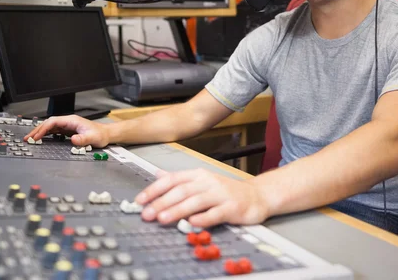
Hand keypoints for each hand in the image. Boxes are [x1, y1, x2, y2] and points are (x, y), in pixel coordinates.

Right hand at [24, 115, 108, 147]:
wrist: (106, 134)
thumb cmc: (100, 135)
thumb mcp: (92, 138)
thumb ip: (83, 139)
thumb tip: (73, 140)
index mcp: (72, 120)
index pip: (53, 122)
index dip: (43, 128)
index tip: (36, 136)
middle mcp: (68, 122)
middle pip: (49, 123)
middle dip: (37, 130)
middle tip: (28, 138)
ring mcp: (68, 126)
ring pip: (50, 127)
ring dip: (40, 132)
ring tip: (31, 139)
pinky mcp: (68, 131)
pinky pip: (54, 131)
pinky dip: (46, 134)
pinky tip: (42, 138)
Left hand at [134, 168, 269, 227]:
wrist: (257, 196)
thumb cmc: (226, 191)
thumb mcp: (202, 181)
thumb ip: (179, 179)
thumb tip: (157, 174)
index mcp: (198, 175)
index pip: (172, 179)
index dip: (155, 189)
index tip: (140, 200)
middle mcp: (208, 182)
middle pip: (181, 191)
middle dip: (162, 202)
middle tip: (147, 213)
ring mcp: (220, 194)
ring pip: (195, 201)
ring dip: (177, 210)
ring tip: (162, 218)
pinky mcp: (231, 208)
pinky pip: (215, 213)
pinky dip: (202, 218)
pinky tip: (191, 223)